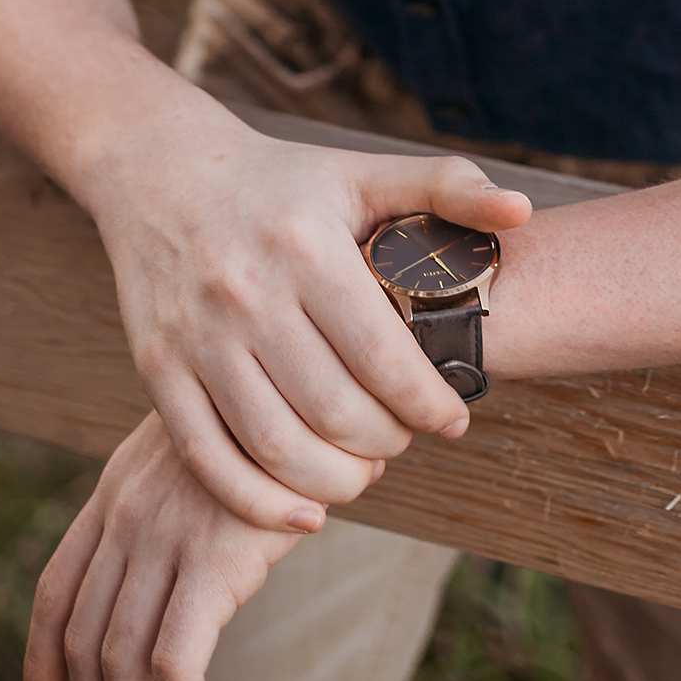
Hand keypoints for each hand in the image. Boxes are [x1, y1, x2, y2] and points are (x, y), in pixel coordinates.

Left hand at [25, 411, 309, 680]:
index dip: (39, 663)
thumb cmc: (270, 425)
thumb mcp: (198, 455)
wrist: (312, 382)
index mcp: (115, 492)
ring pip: (120, 666)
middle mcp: (126, 515)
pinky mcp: (214, 561)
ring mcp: (165, 537)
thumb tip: (168, 580)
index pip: (56, 591)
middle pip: (84, 643)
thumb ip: (168, 508)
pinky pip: (176, 667)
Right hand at [82, 91, 529, 524]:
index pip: (385, 356)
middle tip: (403, 440)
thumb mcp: (363, 170)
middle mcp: (247, 292)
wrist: (163, 170)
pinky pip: (209, 460)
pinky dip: (260, 502)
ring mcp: (196, 336)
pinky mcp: (156, 368)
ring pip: (277, 447)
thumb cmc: (283, 180)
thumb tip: (524, 212)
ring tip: (364, 470)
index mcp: (306, 245)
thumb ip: (447, 186)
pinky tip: (304, 510)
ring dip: (336, 481)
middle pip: (336, 412)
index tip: (453, 418)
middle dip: (387, 444)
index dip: (429, 403)